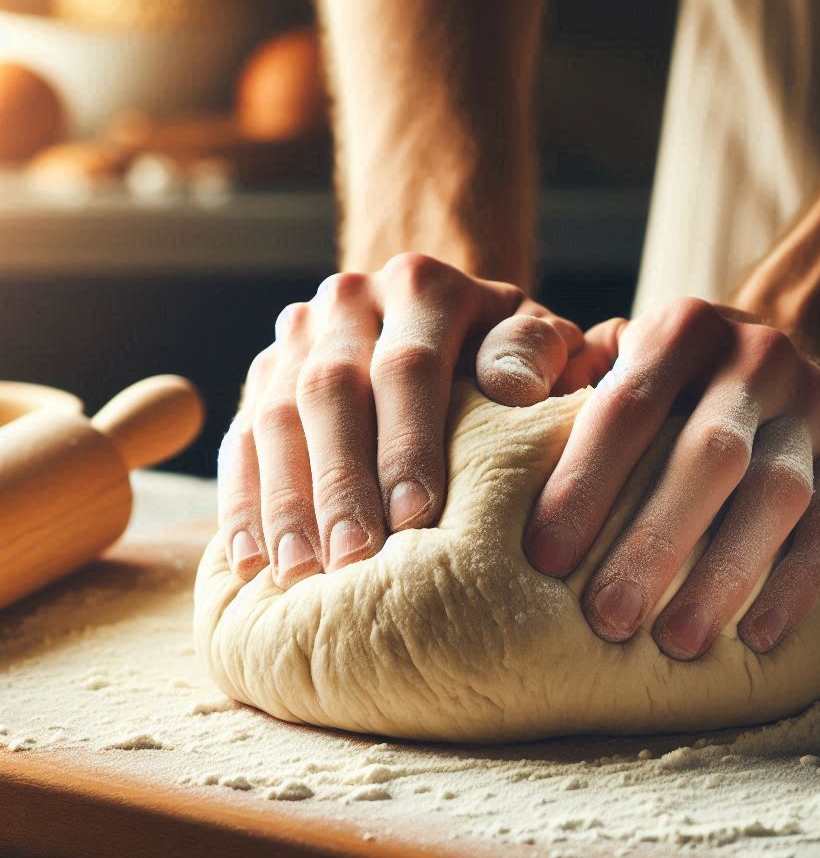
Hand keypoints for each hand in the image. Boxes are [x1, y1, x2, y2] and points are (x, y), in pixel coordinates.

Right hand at [218, 253, 585, 587]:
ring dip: (285, 499)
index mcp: (421, 287)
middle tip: (352, 559)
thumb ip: (534, 355)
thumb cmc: (507, 359)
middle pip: (331, 391)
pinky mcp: (265, 376)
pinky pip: (241, 439)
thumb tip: (511, 388)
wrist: (452, 326)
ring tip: (300, 570)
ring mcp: (298, 337)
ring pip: (275, 416)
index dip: (408, 443)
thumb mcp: (540, 345)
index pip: (408, 367)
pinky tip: (252, 561)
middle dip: (340, 481)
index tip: (415, 516)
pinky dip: (243, 502)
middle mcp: (350, 302)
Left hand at [523, 297, 819, 656]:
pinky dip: (797, 584)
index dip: (585, 484)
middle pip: (708, 455)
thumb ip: (561, 378)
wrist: (779, 351)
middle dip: (654, 542)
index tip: (544, 559)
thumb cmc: (663, 380)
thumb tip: (498, 403)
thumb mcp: (612, 355)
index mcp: (683, 327)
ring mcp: (818, 399)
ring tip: (675, 643)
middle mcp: (758, 354)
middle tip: (606, 619)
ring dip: (726, 575)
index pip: (628, 407)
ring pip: (777, 494)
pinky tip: (755, 638)